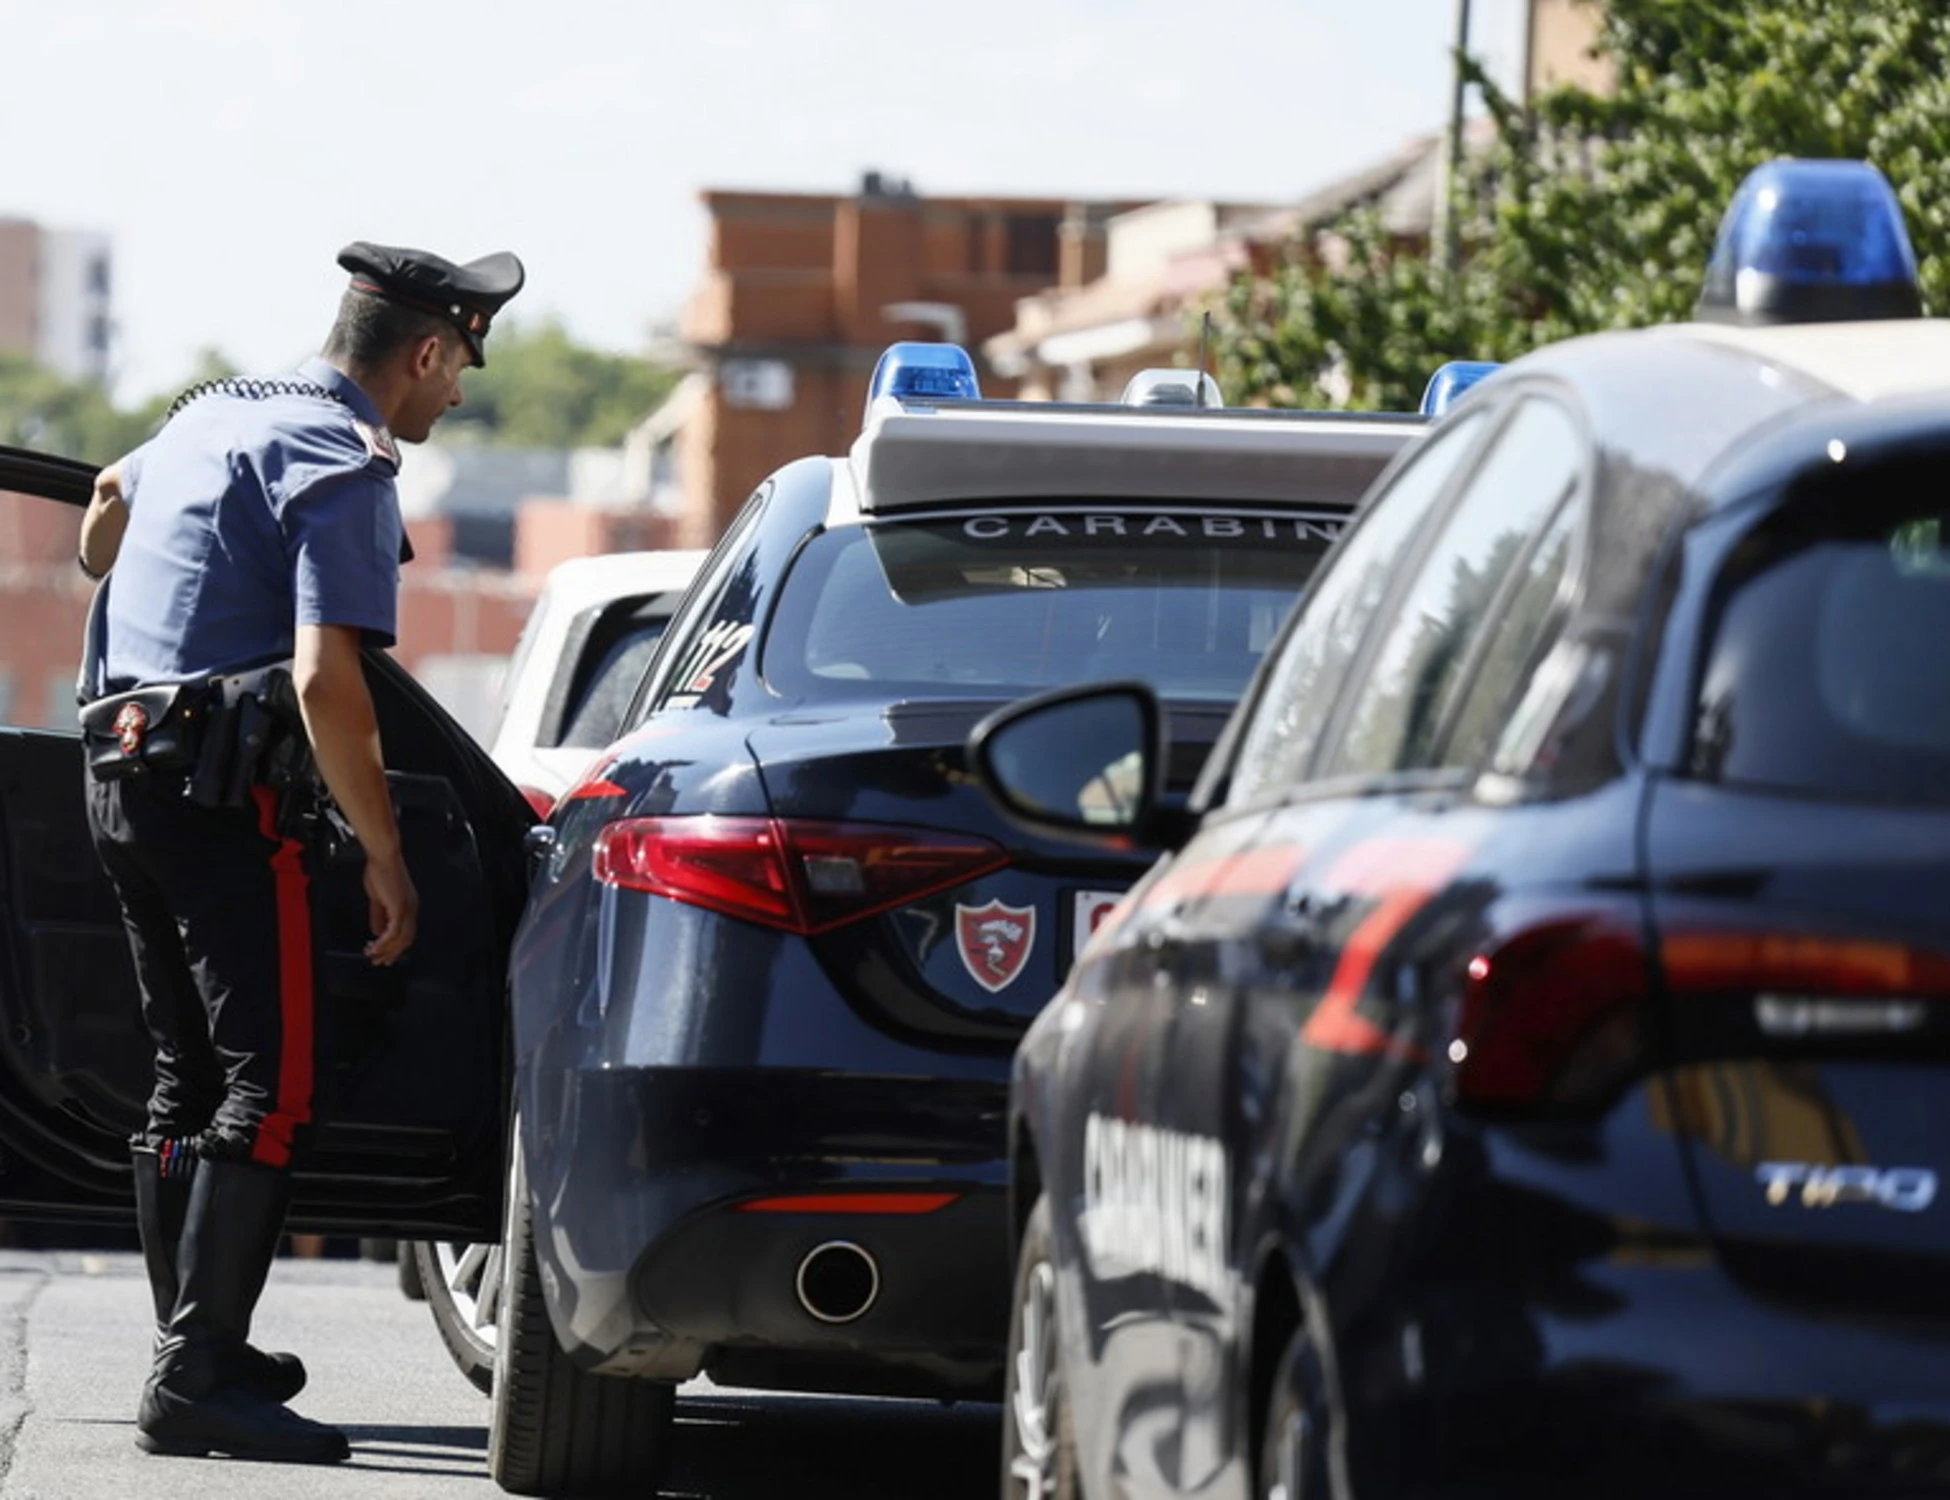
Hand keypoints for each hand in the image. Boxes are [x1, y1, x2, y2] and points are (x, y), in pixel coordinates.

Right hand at [363, 848, 418, 964]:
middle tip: (378, 962)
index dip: (395, 946)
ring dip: (385, 950)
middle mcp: (412, 909)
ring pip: (401, 939)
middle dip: (391, 953)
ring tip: (372, 956)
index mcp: (409, 906)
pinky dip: (383, 942)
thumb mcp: (378, 899)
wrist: (383, 857)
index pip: (406, 933)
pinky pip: (393, 932)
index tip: (383, 955)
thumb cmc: (381, 872)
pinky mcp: (400, 908)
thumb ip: (378, 916)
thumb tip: (376, 933)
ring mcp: (407, 909)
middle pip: (406, 940)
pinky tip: (373, 947)